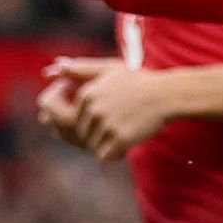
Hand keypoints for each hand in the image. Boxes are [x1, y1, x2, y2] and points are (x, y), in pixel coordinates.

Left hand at [56, 59, 171, 158]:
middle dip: (94, 134)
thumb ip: (81, 69)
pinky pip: (104, 156)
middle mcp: (94, 109)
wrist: (167, 95)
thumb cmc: (138, 82)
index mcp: (87, 94)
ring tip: (123, 130)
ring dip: (104, 144)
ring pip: (91, 146)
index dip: (87, 122)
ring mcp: (107, 124)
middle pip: (81, 134)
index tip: (106, 115)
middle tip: (116, 124)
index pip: (71, 119)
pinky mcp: (121, 138)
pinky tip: (124, 144)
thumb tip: (56, 65)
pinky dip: (113, 154)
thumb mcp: (109, 68)